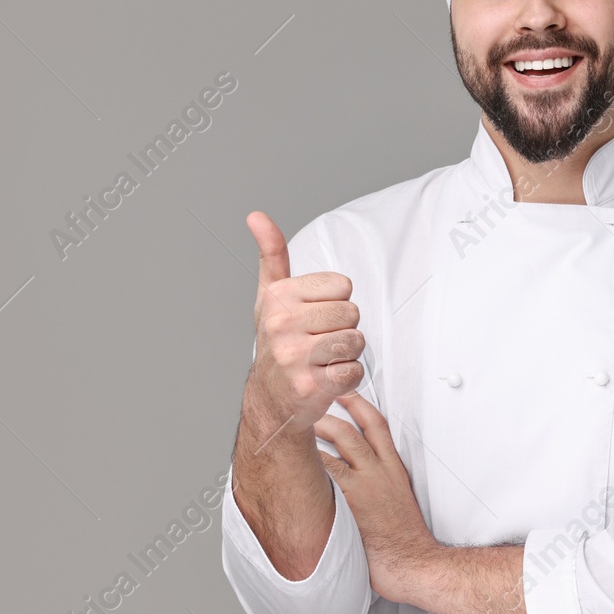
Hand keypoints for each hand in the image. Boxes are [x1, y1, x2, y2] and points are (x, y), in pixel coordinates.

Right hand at [243, 212, 366, 440]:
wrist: (270, 397)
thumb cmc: (278, 340)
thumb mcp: (271, 295)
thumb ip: (272, 254)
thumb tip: (256, 216)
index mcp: (279, 296)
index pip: (344, 286)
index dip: (336, 302)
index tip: (314, 317)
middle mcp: (282, 324)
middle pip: (353, 314)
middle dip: (344, 329)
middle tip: (321, 342)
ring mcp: (294, 357)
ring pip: (356, 342)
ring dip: (348, 354)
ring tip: (324, 360)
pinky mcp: (309, 386)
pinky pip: (354, 371)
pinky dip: (348, 378)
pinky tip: (326, 379)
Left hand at [315, 391, 441, 603]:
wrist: (414, 563)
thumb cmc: (405, 542)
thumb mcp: (400, 503)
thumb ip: (382, 488)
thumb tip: (364, 486)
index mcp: (393, 470)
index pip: (377, 425)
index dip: (360, 404)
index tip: (346, 392)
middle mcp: (379, 471)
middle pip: (353, 428)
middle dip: (330, 410)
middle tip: (311, 403)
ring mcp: (364, 484)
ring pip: (339, 441)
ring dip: (317, 428)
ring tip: (298, 423)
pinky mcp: (350, 500)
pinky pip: (326, 469)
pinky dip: (310, 458)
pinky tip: (295, 456)